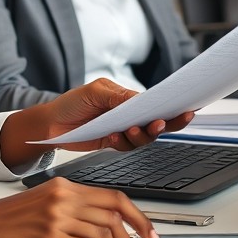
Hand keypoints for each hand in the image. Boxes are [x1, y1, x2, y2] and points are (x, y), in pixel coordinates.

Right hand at [0, 178, 159, 237]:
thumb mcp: (36, 206)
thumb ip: (65, 210)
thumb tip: (94, 228)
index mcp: (61, 186)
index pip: (111, 196)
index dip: (136, 215)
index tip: (148, 231)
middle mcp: (62, 197)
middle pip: (115, 212)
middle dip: (136, 234)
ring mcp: (56, 216)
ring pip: (106, 231)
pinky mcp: (49, 237)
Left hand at [44, 78, 195, 151]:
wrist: (51, 123)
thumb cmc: (73, 102)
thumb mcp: (95, 91)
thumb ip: (118, 97)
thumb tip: (140, 100)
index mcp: (128, 99)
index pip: (155, 103)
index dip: (172, 107)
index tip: (186, 108)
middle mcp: (128, 115)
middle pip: (155, 122)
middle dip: (165, 124)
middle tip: (162, 123)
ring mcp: (122, 130)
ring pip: (143, 137)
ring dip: (141, 134)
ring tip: (133, 129)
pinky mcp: (112, 144)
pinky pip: (125, 146)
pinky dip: (122, 141)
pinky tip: (114, 136)